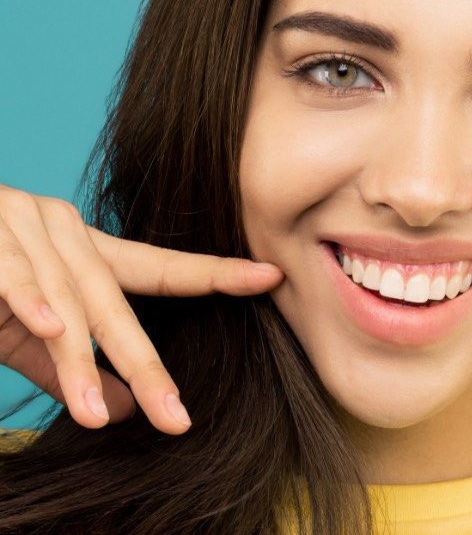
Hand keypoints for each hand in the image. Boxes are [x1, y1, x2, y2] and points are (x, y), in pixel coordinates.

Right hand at [0, 185, 283, 433]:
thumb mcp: (26, 334)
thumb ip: (72, 371)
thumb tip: (121, 412)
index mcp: (86, 252)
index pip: (159, 270)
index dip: (214, 275)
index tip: (270, 278)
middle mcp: (66, 233)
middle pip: (118, 307)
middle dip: (146, 367)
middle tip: (174, 418)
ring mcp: (24, 228)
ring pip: (65, 303)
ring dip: (79, 360)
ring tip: (93, 413)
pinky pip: (12, 273)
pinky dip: (27, 298)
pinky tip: (50, 326)